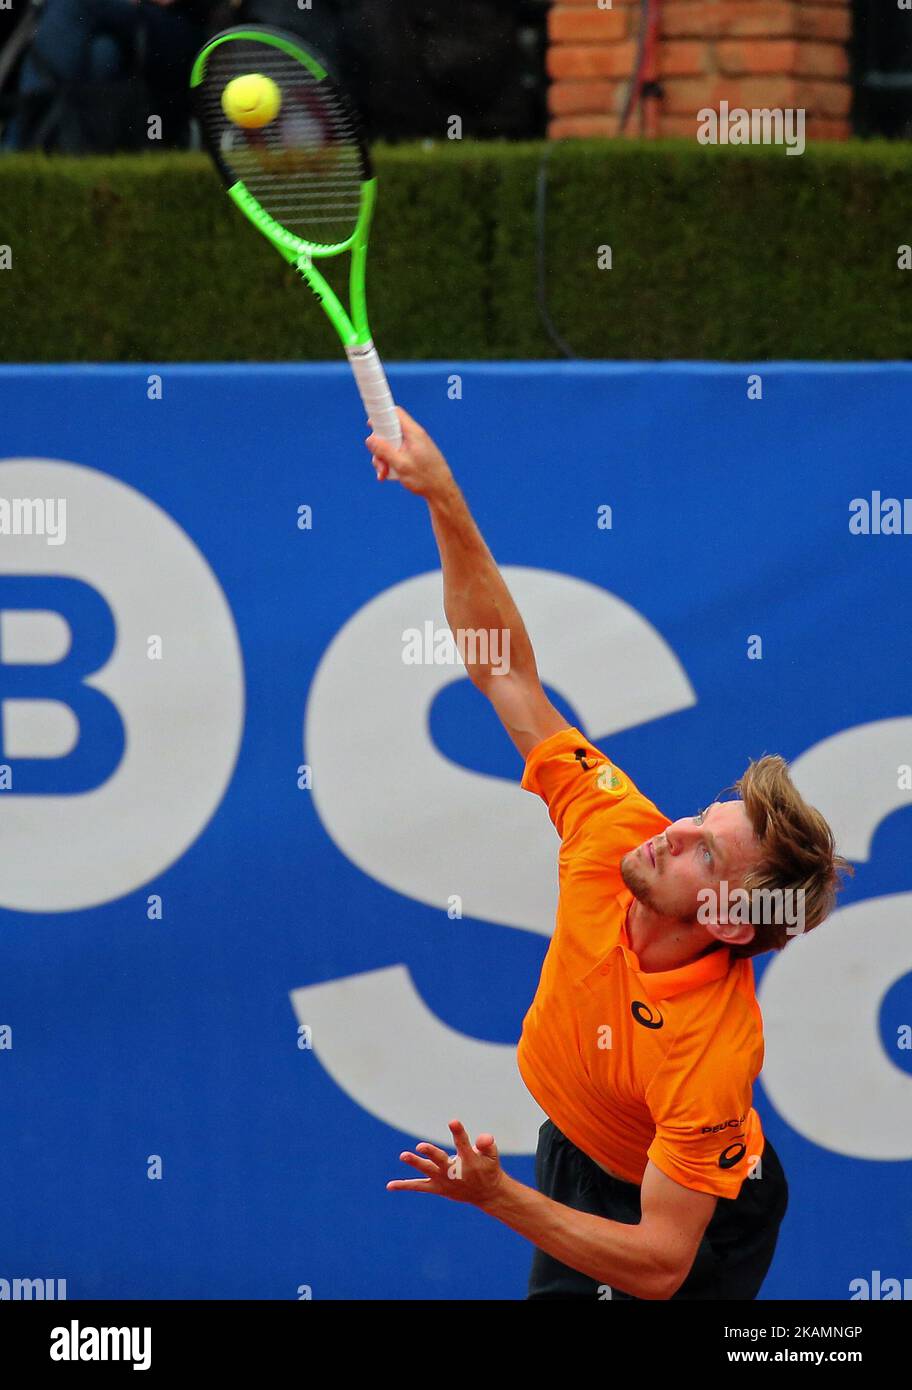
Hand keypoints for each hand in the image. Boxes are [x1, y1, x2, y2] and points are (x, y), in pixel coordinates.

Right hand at [365, 407, 453, 497]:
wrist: (441, 492)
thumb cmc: (426, 479)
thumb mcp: (401, 465)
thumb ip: (384, 451)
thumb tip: (369, 439)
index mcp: (414, 433)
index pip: (396, 413)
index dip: (381, 416)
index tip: (371, 426)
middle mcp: (414, 436)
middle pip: (389, 432)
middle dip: (379, 447)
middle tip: (379, 462)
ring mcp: (413, 446)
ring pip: (391, 445)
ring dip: (383, 459)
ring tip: (384, 474)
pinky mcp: (413, 454)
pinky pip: (397, 453)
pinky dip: (390, 463)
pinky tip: (389, 475)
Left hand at [387, 1119, 504, 1207]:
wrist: (487, 1194)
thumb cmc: (489, 1168)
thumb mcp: (492, 1156)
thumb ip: (487, 1145)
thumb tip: (484, 1137)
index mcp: (469, 1161)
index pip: (463, 1144)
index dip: (458, 1132)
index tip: (452, 1121)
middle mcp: (454, 1172)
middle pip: (440, 1160)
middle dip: (431, 1153)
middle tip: (420, 1146)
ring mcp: (443, 1180)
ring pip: (427, 1171)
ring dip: (415, 1163)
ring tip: (403, 1155)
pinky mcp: (436, 1187)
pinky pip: (419, 1186)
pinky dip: (404, 1186)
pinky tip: (389, 1186)